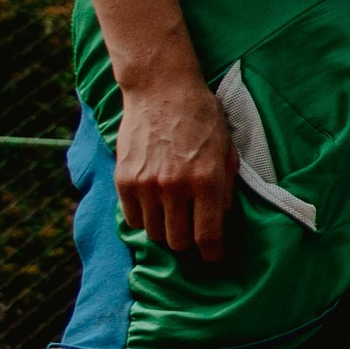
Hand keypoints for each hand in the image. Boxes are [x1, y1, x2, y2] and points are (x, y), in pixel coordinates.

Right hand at [115, 77, 238, 262]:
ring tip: (173, 213)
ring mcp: (146, 185)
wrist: (161, 90)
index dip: (213, 253)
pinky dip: (144, 217)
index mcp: (205, 181)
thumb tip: (223, 219)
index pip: (207, 236)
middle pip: (178, 241)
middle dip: (189, 241)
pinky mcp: (123, 179)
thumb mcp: (226, 150)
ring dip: (166, 228)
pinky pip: (132, 218)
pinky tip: (154, 204)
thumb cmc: (201, 118)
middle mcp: (174, 187)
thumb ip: (226, 187)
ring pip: (154, 232)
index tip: (215, 258)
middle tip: (193, 228)